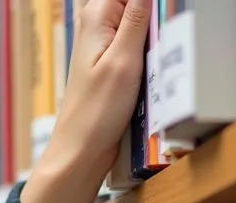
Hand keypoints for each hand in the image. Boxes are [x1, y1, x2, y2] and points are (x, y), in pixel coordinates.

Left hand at [21, 0, 151, 202]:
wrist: (79, 154)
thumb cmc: (96, 114)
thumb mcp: (124, 58)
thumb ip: (138, 15)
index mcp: (96, 15)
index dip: (150, 3)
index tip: (156, 24)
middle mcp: (96, 24)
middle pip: (135, 3)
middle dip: (151, 17)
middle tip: (152, 47)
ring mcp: (103, 44)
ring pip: (139, 20)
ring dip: (151, 33)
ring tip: (150, 58)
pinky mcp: (111, 62)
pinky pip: (137, 40)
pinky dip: (147, 47)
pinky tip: (150, 64)